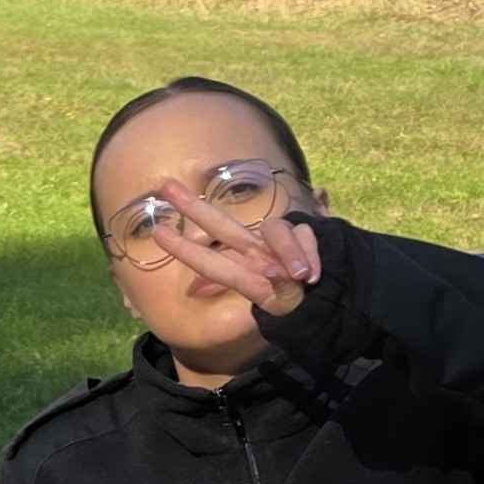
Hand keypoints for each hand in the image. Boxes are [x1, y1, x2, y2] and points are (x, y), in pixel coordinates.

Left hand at [150, 182, 323, 316]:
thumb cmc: (290, 292)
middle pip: (222, 225)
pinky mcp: (304, 234)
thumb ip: (254, 287)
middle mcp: (254, 249)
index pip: (209, 258)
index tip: (157, 233)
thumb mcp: (270, 296)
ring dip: (289, 252)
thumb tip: (218, 285)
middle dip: (194, 208)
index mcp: (243, 266)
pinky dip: (310, 256)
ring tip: (300, 275)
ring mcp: (277, 242)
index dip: (185, 248)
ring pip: (277, 231)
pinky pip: (306, 237)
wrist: (326, 289)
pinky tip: (313, 274)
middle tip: (165, 187)